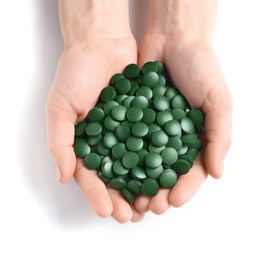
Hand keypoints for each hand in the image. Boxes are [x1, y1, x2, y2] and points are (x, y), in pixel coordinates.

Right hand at [45, 0, 143, 222]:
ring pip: (138, 164)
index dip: (99, 196)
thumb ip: (61, 141)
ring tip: (152, 203)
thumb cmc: (76, 73)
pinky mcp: (147, 118)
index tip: (109, 212)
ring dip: (144, 184)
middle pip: (117, 176)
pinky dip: (159, 158)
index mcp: (87, 143)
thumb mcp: (60, 107)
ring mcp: (129, 130)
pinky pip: (154, 140)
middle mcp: (109, 140)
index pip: (92, 176)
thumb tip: (64, 177)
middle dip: (124, 197)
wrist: (102, 42)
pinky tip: (166, 173)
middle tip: (134, 215)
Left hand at [135, 0, 232, 213]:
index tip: (172, 201)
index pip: (191, 170)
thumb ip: (220, 135)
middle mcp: (172, 137)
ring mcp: (151, 128)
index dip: (184, 188)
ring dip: (137, 180)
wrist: (174, 39)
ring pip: (143, 161)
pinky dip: (122, 154)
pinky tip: (115, 169)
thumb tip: (218, 173)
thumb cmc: (202, 67)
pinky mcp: (133, 117)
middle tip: (148, 206)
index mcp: (195, 137)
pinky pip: (127, 139)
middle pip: (165, 171)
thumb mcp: (218, 100)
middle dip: (158, 190)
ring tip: (130, 197)